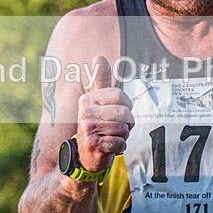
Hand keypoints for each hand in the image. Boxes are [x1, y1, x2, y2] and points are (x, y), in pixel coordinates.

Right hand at [76, 56, 133, 170]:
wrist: (85, 156)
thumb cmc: (97, 125)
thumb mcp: (98, 102)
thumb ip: (100, 80)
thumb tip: (99, 56)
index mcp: (88, 99)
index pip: (120, 95)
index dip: (127, 106)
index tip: (120, 113)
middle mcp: (85, 112)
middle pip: (124, 113)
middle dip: (127, 124)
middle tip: (117, 129)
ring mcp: (88, 128)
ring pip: (124, 129)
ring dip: (123, 136)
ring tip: (112, 137)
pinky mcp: (93, 144)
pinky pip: (120, 143)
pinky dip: (120, 147)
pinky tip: (109, 147)